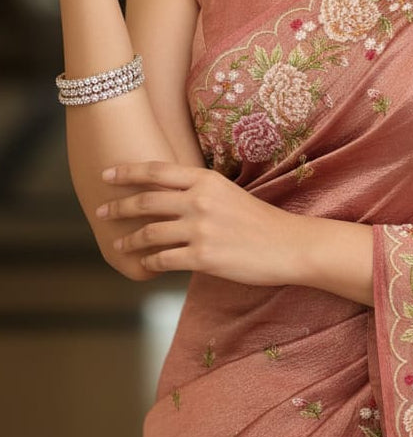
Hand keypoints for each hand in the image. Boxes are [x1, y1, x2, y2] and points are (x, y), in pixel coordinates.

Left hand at [96, 161, 301, 284]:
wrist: (288, 244)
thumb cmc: (259, 220)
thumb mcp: (228, 193)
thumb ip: (198, 191)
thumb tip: (167, 195)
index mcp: (206, 180)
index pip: (157, 171)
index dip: (127, 172)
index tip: (106, 175)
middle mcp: (199, 200)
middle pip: (146, 200)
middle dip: (118, 206)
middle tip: (101, 211)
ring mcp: (200, 229)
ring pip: (149, 233)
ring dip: (129, 240)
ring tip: (118, 244)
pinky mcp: (203, 257)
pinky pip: (163, 260)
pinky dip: (149, 263)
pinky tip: (144, 265)